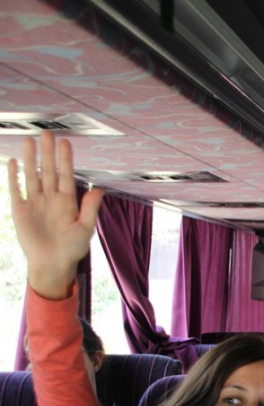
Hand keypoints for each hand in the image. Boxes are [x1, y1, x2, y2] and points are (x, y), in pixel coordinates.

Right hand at [8, 131, 104, 299]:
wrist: (52, 264)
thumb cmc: (72, 249)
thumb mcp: (85, 228)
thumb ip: (90, 208)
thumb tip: (99, 189)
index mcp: (67, 201)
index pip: (66, 175)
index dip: (65, 159)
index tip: (66, 142)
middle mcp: (50, 199)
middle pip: (48, 170)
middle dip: (48, 152)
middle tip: (47, 133)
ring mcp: (35, 203)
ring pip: (32, 176)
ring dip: (30, 159)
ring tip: (29, 141)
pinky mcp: (20, 210)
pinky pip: (16, 189)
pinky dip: (14, 176)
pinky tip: (14, 162)